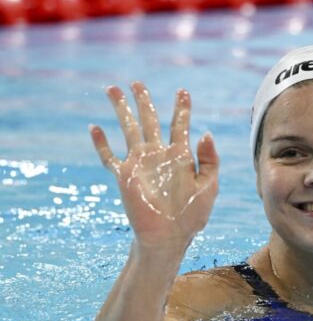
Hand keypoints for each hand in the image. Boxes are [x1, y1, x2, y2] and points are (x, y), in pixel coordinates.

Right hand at [89, 82, 218, 249]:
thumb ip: (210, 160)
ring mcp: (140, 164)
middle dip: (144, 101)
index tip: (183, 91)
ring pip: (128, 130)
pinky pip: (109, 157)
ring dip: (121, 110)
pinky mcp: (125, 177)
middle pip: (150, 121)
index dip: (181, 108)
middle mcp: (159, 155)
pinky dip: (101, 143)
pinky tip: (94, 128)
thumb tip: (206, 132)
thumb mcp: (209, 186)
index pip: (180, 125)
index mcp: (181, 156)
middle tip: (138, 82)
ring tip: (112, 89)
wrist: (169, 237)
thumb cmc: (192, 214)